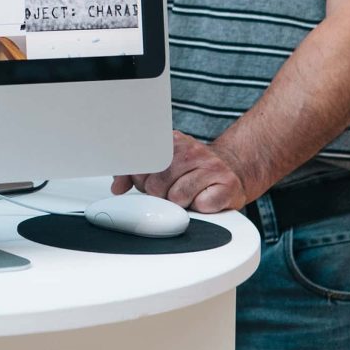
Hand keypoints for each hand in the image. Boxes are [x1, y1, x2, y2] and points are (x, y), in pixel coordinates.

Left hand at [111, 131, 246, 211]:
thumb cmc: (192, 169)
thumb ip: (135, 173)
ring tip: (186, 194)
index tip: (142, 183)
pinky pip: (201, 206)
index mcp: (172, 141)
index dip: (138, 179)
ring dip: (179, 203)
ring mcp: (211, 167)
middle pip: (157, 185)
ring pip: (177, 198)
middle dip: (159, 195)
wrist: (232, 169)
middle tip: (169, 190)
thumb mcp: (162, 165)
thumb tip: (117, 186)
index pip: (143, 162)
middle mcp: (191, 150)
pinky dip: (199, 208)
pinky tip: (202, 199)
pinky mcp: (227, 186)